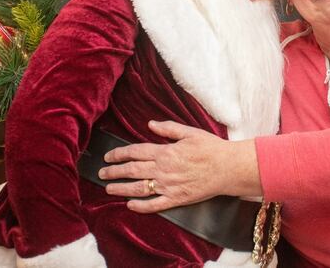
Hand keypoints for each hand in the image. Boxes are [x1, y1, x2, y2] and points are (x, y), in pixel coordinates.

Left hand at [98, 121, 260, 212]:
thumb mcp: (190, 132)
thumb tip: (150, 124)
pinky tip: (130, 205)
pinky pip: (154, 205)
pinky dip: (140, 206)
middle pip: (132, 171)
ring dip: (121, 189)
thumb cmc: (211, 148)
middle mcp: (163, 170)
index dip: (119, 154)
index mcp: (166, 152)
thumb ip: (168, 129)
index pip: (135, 152)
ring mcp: (169, 186)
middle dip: (114, 171)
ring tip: (108, 188)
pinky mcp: (177, 199)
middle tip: (102, 172)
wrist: (228, 168)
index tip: (108, 156)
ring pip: (138, 188)